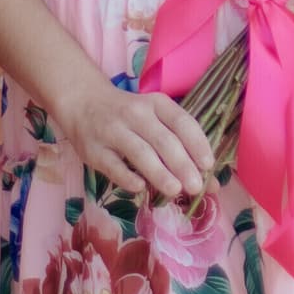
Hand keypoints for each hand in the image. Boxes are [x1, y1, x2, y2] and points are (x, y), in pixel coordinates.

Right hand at [54, 72, 217, 200]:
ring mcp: (113, 131)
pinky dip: (127, 177)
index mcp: (156, 104)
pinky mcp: (94, 150)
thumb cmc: (129, 115)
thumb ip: (180, 144)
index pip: (181, 122)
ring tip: (175, 191)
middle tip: (196, 187)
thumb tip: (210, 182)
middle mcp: (136, 114)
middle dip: (182, 164)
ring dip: (159, 173)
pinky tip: (140, 188)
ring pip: (140, 153)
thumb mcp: (154, 117)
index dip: (197, 144)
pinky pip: (113, 166)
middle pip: (163, 140)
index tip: (208, 165)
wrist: (83, 102)